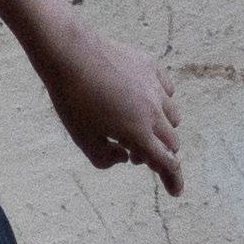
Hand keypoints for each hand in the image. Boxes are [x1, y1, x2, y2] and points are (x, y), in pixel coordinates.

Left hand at [30, 19, 185, 191]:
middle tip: (135, 153)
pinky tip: (140, 99)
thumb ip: (104, 158)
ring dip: (160, 127)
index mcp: (138, 133)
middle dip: (158, 153)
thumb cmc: (71, 98)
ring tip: (135, 125)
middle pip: (171, 142)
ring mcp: (155, 87)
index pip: (166, 163)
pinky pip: (166, 89)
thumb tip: (125, 158)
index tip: (175, 191)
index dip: (173, 180)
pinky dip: (159, 100)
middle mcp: (153, 111)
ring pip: (172, 116)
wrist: (68, 52)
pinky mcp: (151, 66)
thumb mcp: (82, 137)